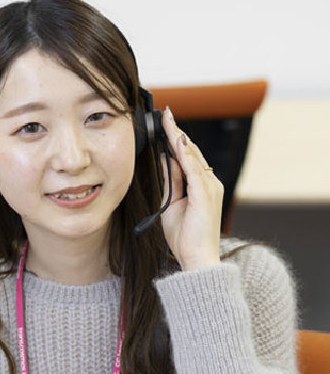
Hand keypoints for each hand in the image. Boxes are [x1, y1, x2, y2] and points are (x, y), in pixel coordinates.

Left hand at [158, 107, 222, 270]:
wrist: (197, 259)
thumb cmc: (185, 237)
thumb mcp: (172, 205)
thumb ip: (171, 183)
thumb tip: (164, 163)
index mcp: (201, 185)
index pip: (187, 157)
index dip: (175, 140)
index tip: (165, 123)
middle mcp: (209, 183)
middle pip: (190, 152)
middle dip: (176, 133)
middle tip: (165, 114)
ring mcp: (210, 187)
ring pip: (192, 156)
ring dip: (179, 138)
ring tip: (168, 120)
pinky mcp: (206, 195)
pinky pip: (194, 170)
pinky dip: (185, 154)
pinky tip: (177, 141)